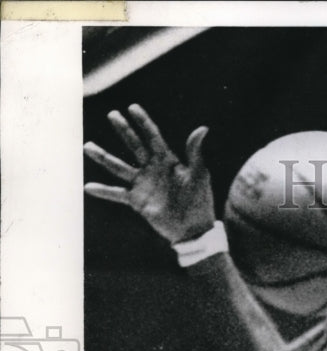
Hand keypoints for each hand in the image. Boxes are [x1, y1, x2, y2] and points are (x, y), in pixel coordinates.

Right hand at [84, 104, 215, 244]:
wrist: (193, 229)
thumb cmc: (200, 201)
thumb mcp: (199, 175)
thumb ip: (195, 152)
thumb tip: (203, 128)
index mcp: (167, 160)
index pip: (153, 137)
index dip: (143, 122)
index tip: (132, 107)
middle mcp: (152, 169)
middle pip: (134, 145)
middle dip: (124, 130)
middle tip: (112, 114)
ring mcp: (142, 184)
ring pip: (119, 167)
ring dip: (103, 157)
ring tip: (87, 146)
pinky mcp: (137, 201)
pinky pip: (117, 194)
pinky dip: (104, 191)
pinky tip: (88, 187)